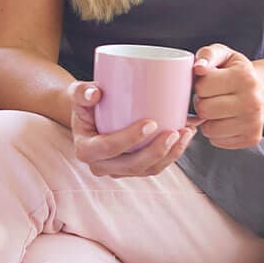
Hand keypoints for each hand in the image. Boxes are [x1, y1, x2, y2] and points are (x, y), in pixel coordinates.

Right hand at [67, 81, 196, 177]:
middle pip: (132, 165)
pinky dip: (171, 155)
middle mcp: (101, 165)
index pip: (109, 147)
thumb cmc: (85, 103)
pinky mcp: (133, 170)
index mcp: (86, 149)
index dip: (130, 138)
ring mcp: (118, 170)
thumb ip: (81, 91)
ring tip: (185, 133)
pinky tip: (184, 138)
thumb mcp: (78, 93)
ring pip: (147, 170)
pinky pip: (154, 168)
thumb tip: (95, 93)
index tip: (151, 123)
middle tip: (175, 132)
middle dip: (157, 151)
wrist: (89, 115)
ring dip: (169, 155)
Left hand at [192, 44, 263, 148]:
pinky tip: (224, 120)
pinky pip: (217, 141)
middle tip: (212, 96)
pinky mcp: (252, 138)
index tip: (209, 82)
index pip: (202, 86)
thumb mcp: (224, 55)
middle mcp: (252, 101)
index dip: (200, 84)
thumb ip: (207, 55)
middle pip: (204, 109)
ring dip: (207, 119)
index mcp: (244, 77)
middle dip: (202, 102)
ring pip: (209, 129)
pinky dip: (215, 132)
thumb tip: (198, 68)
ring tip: (217, 108)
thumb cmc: (238, 72)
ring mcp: (253, 122)